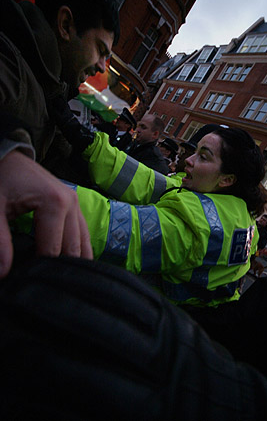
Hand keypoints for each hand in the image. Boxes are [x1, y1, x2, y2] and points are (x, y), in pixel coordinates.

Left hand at [0, 150, 92, 276]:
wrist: (9, 157)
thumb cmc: (2, 179)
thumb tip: (4, 272)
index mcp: (55, 204)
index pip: (53, 250)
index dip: (40, 271)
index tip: (28, 282)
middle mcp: (71, 203)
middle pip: (72, 249)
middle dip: (58, 269)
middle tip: (43, 285)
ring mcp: (76, 204)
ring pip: (83, 244)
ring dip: (73, 262)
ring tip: (57, 279)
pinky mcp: (75, 205)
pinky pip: (83, 233)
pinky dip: (77, 250)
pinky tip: (68, 264)